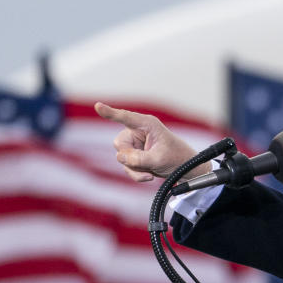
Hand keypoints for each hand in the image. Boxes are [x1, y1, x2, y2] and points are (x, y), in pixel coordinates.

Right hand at [93, 102, 209, 181]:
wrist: (185, 170)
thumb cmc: (177, 158)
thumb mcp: (159, 160)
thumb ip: (138, 159)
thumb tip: (120, 157)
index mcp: (147, 124)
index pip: (126, 118)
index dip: (110, 112)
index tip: (98, 106)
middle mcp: (138, 131)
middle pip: (119, 144)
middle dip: (130, 158)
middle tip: (146, 163)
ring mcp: (135, 144)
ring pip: (121, 157)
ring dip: (135, 168)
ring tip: (151, 171)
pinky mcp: (134, 155)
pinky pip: (126, 166)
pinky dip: (136, 174)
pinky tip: (149, 176)